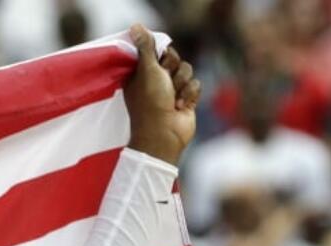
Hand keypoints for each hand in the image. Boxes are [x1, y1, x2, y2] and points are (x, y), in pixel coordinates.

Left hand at [124, 25, 200, 165]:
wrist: (164, 134)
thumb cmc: (151, 103)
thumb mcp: (147, 70)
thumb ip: (145, 47)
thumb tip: (135, 26)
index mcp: (141, 73)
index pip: (158, 51)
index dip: (163, 56)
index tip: (159, 64)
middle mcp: (155, 81)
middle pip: (175, 59)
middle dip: (174, 70)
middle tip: (166, 83)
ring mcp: (171, 90)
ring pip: (187, 71)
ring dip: (182, 84)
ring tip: (173, 99)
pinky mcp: (185, 98)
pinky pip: (196, 84)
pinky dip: (190, 94)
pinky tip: (181, 107)